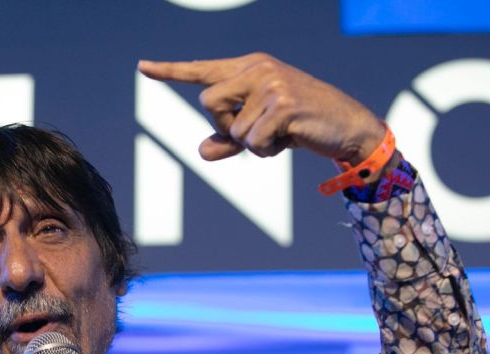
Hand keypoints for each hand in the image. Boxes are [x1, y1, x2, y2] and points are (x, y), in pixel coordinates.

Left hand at [138, 53, 384, 165]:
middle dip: (226, 128)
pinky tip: (288, 140)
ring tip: (280, 133)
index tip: (142, 67)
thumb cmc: (299, 126)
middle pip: (208, 104)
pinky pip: (252, 142)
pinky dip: (266, 151)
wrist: (346, 127)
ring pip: (232, 129)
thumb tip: (202, 151)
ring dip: (253, 144)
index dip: (170, 71)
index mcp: (248, 68)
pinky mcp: (284, 104)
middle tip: (256, 131)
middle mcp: (258, 68)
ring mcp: (272, 83)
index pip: (202, 71)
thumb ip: (227, 143)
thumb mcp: (258, 135)